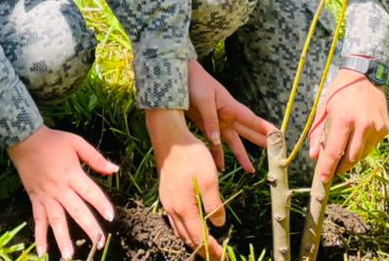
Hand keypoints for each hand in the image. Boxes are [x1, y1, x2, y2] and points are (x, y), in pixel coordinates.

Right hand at [8, 126, 117, 258]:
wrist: (25, 140)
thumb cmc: (54, 141)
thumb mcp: (77, 143)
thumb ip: (95, 158)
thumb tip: (115, 169)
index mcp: (72, 174)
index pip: (89, 192)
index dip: (101, 204)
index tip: (110, 217)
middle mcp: (59, 188)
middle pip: (76, 211)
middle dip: (88, 227)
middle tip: (98, 243)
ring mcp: (46, 196)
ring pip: (55, 220)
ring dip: (62, 238)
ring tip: (69, 255)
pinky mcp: (35, 199)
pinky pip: (38, 220)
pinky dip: (39, 236)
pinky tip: (42, 251)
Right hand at [147, 109, 226, 259]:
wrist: (170, 139)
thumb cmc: (191, 156)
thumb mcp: (209, 180)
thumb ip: (214, 205)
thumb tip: (219, 223)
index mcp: (184, 208)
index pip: (199, 237)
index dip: (211, 250)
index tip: (222, 257)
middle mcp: (173, 209)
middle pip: (187, 238)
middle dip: (202, 249)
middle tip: (216, 255)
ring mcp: (167, 202)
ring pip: (180, 230)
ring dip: (193, 240)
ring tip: (206, 245)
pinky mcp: (166, 194)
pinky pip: (175, 220)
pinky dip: (185, 228)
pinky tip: (192, 224)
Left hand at [186, 60, 273, 172]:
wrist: (180, 78)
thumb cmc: (195, 83)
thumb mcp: (204, 100)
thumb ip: (211, 120)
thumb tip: (217, 141)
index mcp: (231, 107)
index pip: (252, 120)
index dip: (265, 129)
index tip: (278, 136)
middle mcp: (227, 115)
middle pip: (246, 132)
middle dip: (259, 143)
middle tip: (273, 155)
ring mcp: (217, 121)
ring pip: (232, 141)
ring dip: (240, 155)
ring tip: (250, 170)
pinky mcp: (205, 126)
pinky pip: (214, 144)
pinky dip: (217, 155)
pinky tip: (220, 166)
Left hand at [307, 66, 388, 182]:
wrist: (364, 75)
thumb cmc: (340, 91)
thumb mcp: (324, 109)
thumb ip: (318, 133)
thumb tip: (314, 156)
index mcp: (344, 119)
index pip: (335, 151)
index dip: (328, 168)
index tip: (322, 180)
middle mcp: (363, 124)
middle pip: (351, 158)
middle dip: (340, 166)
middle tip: (332, 167)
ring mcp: (376, 127)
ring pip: (362, 155)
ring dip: (351, 157)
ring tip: (344, 147)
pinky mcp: (385, 128)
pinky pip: (371, 146)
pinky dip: (362, 147)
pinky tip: (356, 135)